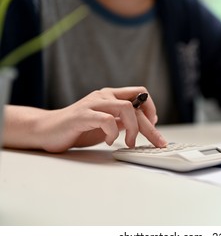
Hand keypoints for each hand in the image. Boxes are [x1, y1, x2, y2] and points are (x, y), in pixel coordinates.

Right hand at [3, 87, 166, 151]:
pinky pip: (107, 120)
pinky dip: (113, 133)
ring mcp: (93, 104)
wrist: (47, 130)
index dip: (151, 108)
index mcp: (111, 96)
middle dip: (150, 126)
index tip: (153, 124)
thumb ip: (123, 121)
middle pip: (137, 104)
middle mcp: (104, 96)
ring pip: (126, 108)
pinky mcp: (83, 115)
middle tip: (158, 142)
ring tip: (130, 142)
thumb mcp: (107, 124)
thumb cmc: (78, 129)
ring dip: (134, 128)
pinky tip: (110, 141)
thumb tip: (145, 125)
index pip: (140, 93)